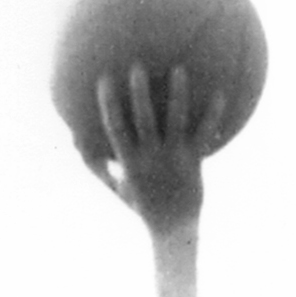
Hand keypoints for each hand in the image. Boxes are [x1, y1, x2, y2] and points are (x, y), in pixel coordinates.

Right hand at [92, 63, 225, 228]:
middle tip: (137, 65)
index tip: (104, 78)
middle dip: (139, 93)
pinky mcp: (193, 162)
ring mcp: (174, 159)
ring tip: (179, 68)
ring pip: (176, 121)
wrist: (173, 231)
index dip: (109, 104)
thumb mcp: (116, 187)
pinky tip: (220, 93)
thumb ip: (96, 165)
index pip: (115, 128)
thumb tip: (75, 142)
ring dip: (177, 94)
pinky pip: (204, 135)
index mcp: (130, 162)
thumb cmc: (142, 206)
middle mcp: (151, 157)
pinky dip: (212, 115)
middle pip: (143, 120)